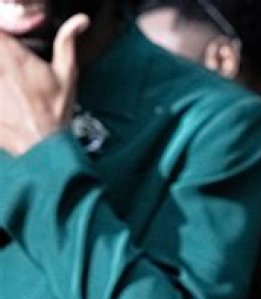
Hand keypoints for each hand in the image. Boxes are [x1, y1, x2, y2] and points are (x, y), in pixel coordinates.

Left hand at [0, 14, 89, 155]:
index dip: (2, 30)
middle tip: (9, 62)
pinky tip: (4, 95)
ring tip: (8, 80)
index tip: (8, 36)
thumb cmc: (55, 110)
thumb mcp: (66, 74)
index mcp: (13, 56)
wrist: (41, 145)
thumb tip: (80, 20)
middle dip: (0, 51)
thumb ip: (67, 42)